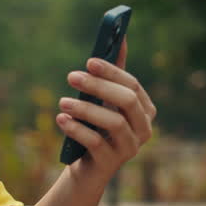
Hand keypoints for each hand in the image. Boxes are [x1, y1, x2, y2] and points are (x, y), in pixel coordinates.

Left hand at [55, 39, 156, 182]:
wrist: (87, 168)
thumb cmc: (97, 128)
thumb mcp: (104, 100)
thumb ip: (113, 73)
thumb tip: (121, 37)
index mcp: (145, 110)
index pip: (132, 85)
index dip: (111, 72)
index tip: (89, 61)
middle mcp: (144, 129)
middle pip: (127, 101)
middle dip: (98, 86)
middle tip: (71, 76)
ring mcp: (130, 147)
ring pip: (114, 122)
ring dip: (85, 109)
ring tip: (62, 102)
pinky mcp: (113, 163)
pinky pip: (96, 143)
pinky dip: (77, 129)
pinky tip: (61, 120)